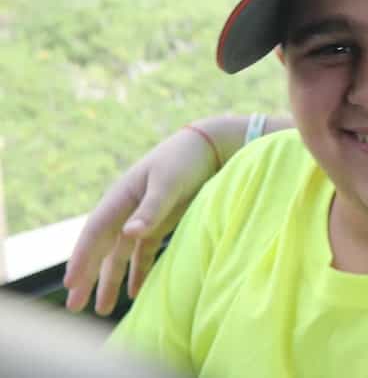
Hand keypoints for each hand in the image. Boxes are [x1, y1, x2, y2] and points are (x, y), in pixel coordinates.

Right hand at [63, 125, 220, 314]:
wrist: (208, 146)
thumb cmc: (185, 160)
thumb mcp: (168, 182)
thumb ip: (151, 209)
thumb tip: (129, 234)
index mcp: (121, 197)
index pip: (95, 233)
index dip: (82, 258)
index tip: (70, 284)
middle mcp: (126, 210)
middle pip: (102, 248)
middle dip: (88, 276)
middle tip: (74, 305)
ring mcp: (141, 218)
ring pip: (119, 254)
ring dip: (110, 280)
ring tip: (100, 309)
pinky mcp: (159, 223)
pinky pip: (142, 253)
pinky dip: (137, 272)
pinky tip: (134, 293)